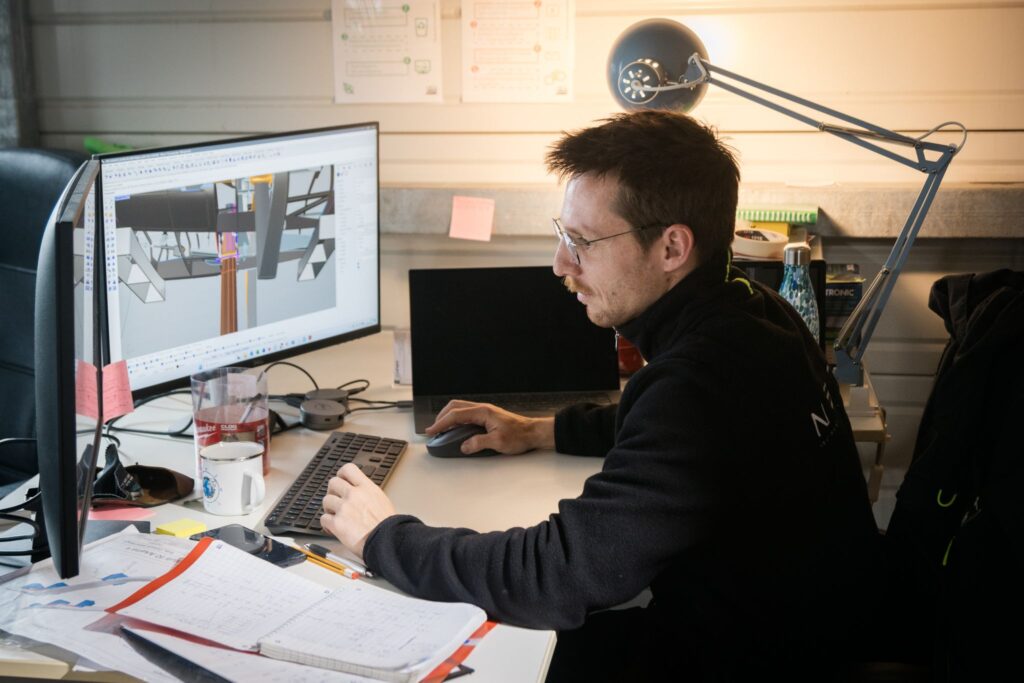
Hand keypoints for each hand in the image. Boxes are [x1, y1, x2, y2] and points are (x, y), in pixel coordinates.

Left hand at [321, 463, 395, 559]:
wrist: (388, 542)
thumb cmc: (388, 526)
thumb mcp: (382, 500)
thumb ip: (367, 493)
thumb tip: (359, 492)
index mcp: (367, 488)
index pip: (348, 469)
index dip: (341, 474)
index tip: (341, 481)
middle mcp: (354, 495)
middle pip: (333, 482)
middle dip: (333, 492)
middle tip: (336, 500)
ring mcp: (344, 508)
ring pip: (326, 500)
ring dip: (329, 509)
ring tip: (335, 516)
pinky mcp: (337, 523)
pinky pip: (323, 519)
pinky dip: (326, 524)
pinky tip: (332, 528)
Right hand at [424, 400, 554, 454]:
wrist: (533, 432)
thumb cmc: (519, 436)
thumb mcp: (498, 442)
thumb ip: (479, 443)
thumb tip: (464, 446)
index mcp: (483, 412)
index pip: (456, 415)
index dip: (441, 423)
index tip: (431, 430)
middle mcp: (482, 408)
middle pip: (455, 406)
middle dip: (441, 417)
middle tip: (434, 429)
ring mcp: (485, 411)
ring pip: (460, 408)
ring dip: (448, 417)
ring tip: (441, 429)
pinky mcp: (487, 416)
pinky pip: (467, 413)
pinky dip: (457, 419)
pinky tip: (456, 428)